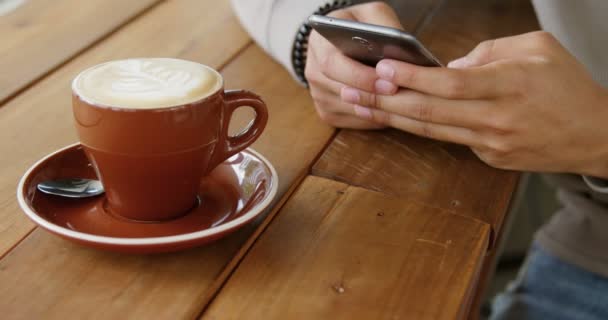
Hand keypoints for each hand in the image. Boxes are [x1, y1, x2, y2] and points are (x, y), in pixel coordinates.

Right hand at [305, 2, 400, 128]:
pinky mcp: (326, 112)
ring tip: (401, 103)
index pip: (333, 64)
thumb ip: (384, 27)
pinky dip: (373, 119)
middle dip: (372, 94)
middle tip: (398, 93)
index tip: (389, 82)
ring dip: (375, 109)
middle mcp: (313, 70)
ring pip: (347, 109)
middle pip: (339, 91)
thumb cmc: (362, 28)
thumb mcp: (372, 15)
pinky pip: (351, 122)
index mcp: (318, 43)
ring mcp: (317, 94)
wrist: (344, 42)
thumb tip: (399, 52)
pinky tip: (390, 111)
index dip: (361, 76)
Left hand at [342, 31, 607, 177]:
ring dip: (392, 118)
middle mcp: (497, 119)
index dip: (412, 78)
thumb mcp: (537, 49)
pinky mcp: (490, 158)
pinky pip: (449, 139)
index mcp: (510, 85)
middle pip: (430, 112)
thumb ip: (488, 52)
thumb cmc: (569, 85)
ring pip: (432, 131)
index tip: (382, 69)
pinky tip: (396, 117)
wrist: (596, 134)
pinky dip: (420, 128)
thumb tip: (446, 68)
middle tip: (352, 89)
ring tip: (361, 105)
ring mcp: (492, 144)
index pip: (449, 84)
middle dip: (386, 100)